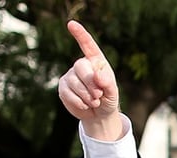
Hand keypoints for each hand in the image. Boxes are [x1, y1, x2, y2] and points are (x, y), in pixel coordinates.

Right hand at [57, 21, 122, 139]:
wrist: (99, 114)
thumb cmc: (108, 98)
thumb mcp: (112, 92)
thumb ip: (108, 83)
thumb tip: (98, 76)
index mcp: (96, 61)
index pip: (88, 45)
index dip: (80, 34)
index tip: (71, 24)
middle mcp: (82, 65)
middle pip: (81, 67)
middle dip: (91, 83)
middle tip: (99, 96)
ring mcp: (70, 75)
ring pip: (74, 82)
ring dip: (86, 95)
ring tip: (95, 102)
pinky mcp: (63, 87)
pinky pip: (67, 93)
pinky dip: (78, 102)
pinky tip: (85, 105)